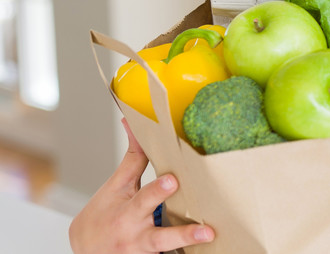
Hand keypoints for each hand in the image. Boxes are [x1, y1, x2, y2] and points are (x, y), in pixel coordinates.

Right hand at [69, 119, 214, 253]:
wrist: (85, 252)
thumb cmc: (102, 215)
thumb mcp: (115, 187)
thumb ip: (132, 159)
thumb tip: (133, 122)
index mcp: (128, 213)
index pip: (144, 199)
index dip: (159, 191)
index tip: (174, 180)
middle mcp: (137, 237)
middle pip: (159, 238)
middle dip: (181, 234)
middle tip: (206, 230)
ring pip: (166, 252)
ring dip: (187, 246)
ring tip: (210, 238)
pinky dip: (184, 252)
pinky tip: (205, 251)